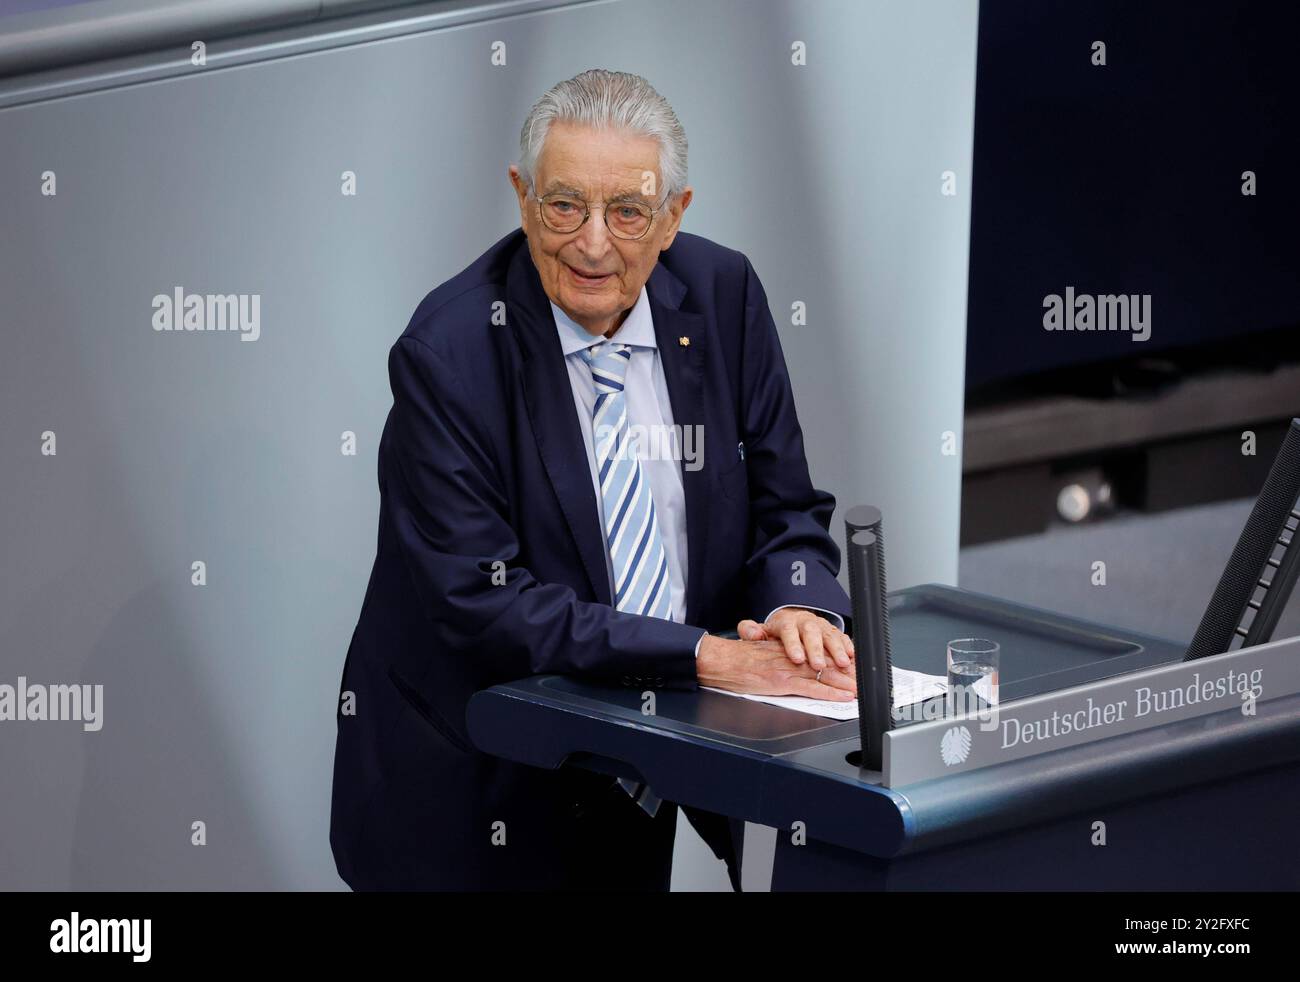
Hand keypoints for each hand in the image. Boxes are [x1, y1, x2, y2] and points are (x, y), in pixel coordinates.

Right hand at [696, 635, 856, 701]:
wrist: (721, 661)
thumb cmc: (738, 659)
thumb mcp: (762, 651)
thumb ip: (778, 655)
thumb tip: (793, 664)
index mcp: (788, 649)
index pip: (819, 654)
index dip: (838, 661)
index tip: (854, 667)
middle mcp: (791, 657)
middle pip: (826, 664)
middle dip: (848, 673)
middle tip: (865, 679)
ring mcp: (788, 669)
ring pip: (823, 675)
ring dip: (845, 683)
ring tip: (861, 689)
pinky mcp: (782, 682)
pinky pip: (811, 688)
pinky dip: (829, 693)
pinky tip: (842, 696)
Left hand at [736, 608, 853, 672]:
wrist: (793, 621)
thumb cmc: (778, 632)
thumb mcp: (762, 631)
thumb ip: (751, 631)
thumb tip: (751, 633)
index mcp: (786, 622)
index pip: (788, 632)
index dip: (793, 645)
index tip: (796, 658)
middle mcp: (805, 622)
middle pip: (811, 634)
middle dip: (817, 650)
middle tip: (818, 665)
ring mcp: (821, 626)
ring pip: (830, 635)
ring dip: (837, 650)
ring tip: (842, 663)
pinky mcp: (833, 632)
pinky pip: (843, 638)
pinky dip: (848, 647)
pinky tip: (853, 657)